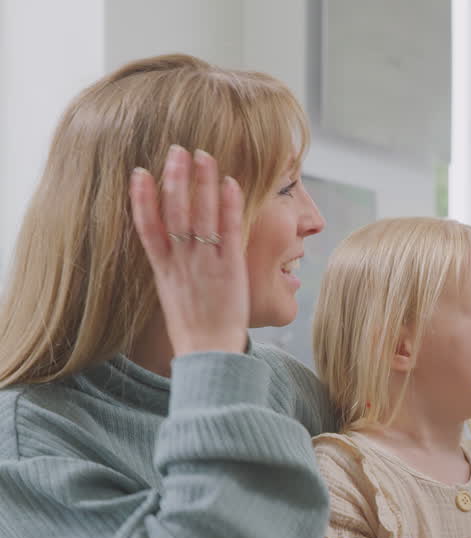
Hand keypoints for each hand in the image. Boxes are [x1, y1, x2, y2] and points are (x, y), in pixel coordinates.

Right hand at [129, 145, 249, 356]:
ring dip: (202, 182)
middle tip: (177, 150)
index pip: (146, 226)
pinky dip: (228, 205)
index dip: (140, 198)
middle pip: (173, 212)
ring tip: (204, 155)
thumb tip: (175, 247)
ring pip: (199, 215)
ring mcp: (204, 264)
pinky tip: (230, 182)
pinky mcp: (230, 268)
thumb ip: (172, 267)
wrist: (209, 352)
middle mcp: (180, 262)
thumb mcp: (172, 293)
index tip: (138, 172)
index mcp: (162, 269)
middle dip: (175, 178)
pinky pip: (229, 230)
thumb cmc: (194, 326)